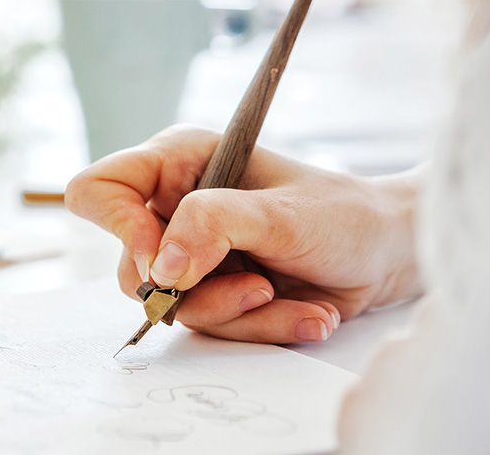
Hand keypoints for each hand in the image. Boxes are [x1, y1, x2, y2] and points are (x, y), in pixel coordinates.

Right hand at [66, 125, 421, 342]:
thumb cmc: (343, 214)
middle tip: (257, 285)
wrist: (390, 254)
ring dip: (240, 313)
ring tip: (288, 295)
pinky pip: (212, 327)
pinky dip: (262, 328)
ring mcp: (194, 255)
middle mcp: (175, 207)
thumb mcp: (280, 213)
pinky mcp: (215, 292)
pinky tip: (306, 310)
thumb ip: (213, 226)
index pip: (99, 189)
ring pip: (174, 307)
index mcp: (178, 162)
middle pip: (132, 265)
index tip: (164, 260)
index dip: (119, 227)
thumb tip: (160, 266)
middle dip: (198, 289)